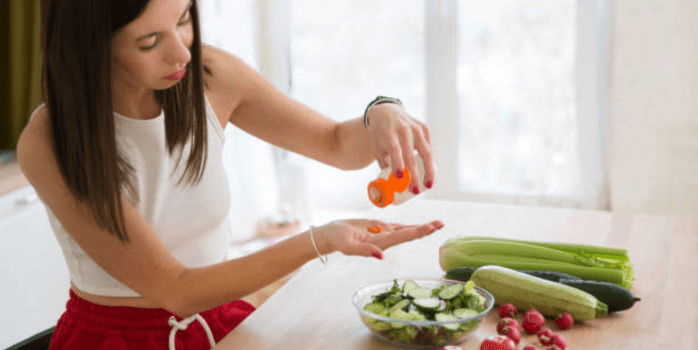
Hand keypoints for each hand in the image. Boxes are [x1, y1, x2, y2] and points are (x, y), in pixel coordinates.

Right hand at [315, 219, 444, 258]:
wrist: (330, 236)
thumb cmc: (336, 240)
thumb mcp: (347, 246)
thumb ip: (363, 251)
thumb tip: (381, 256)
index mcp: (379, 243)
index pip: (401, 237)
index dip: (416, 232)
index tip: (429, 228)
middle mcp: (385, 240)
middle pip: (408, 234)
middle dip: (425, 229)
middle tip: (441, 224)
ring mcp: (383, 234)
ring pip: (406, 230)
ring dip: (422, 228)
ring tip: (437, 224)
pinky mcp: (379, 228)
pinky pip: (399, 227)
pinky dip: (411, 226)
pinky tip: (421, 226)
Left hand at [366, 103, 435, 193]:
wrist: (386, 112)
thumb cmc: (380, 135)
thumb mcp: (377, 148)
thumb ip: (385, 164)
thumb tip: (393, 184)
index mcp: (389, 134)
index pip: (395, 151)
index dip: (399, 165)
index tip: (401, 179)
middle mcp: (403, 130)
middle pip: (411, 156)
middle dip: (415, 175)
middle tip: (415, 191)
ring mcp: (416, 128)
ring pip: (426, 152)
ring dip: (429, 170)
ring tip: (429, 185)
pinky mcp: (424, 127)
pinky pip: (428, 146)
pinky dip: (429, 160)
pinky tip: (429, 172)